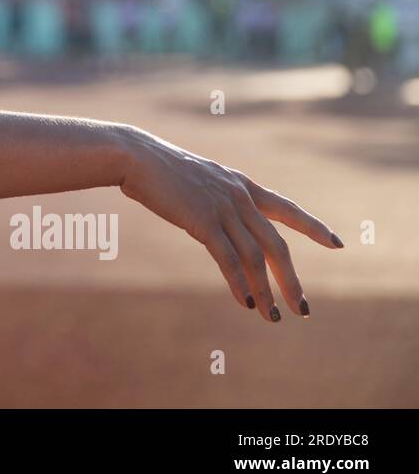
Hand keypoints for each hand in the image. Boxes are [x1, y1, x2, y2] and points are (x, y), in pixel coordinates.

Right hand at [117, 125, 342, 321]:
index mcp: (241, 185)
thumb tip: (219, 220)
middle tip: (302, 308)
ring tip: (272, 317)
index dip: (314, 227)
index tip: (337, 244)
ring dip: (266, 292)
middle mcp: (239, 197)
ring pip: (255, 258)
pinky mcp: (202, 221)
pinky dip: (239, 283)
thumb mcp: (198, 180)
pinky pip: (228, 259)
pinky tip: (245, 302)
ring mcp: (222, 208)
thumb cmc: (159, 168)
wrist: (136, 156)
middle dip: (291, 280)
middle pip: (276, 245)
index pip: (287, 209)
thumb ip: (215, 197)